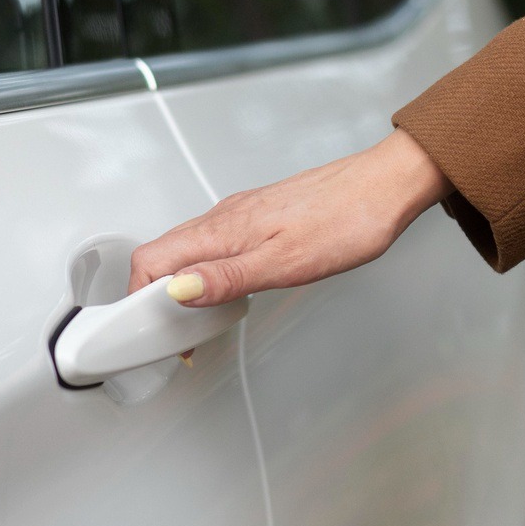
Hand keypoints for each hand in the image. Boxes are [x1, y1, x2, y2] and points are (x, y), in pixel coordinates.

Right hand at [130, 129, 451, 305]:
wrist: (385, 188)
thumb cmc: (346, 220)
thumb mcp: (284, 262)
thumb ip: (226, 278)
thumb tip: (177, 290)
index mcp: (222, 229)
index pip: (151, 259)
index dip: (139, 297)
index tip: (150, 332)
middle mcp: (223, 218)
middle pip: (162, 255)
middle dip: (152, 298)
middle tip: (172, 337)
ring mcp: (239, 216)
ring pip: (186, 251)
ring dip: (178, 287)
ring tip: (193, 323)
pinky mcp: (258, 218)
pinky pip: (212, 246)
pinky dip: (203, 273)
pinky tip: (222, 291)